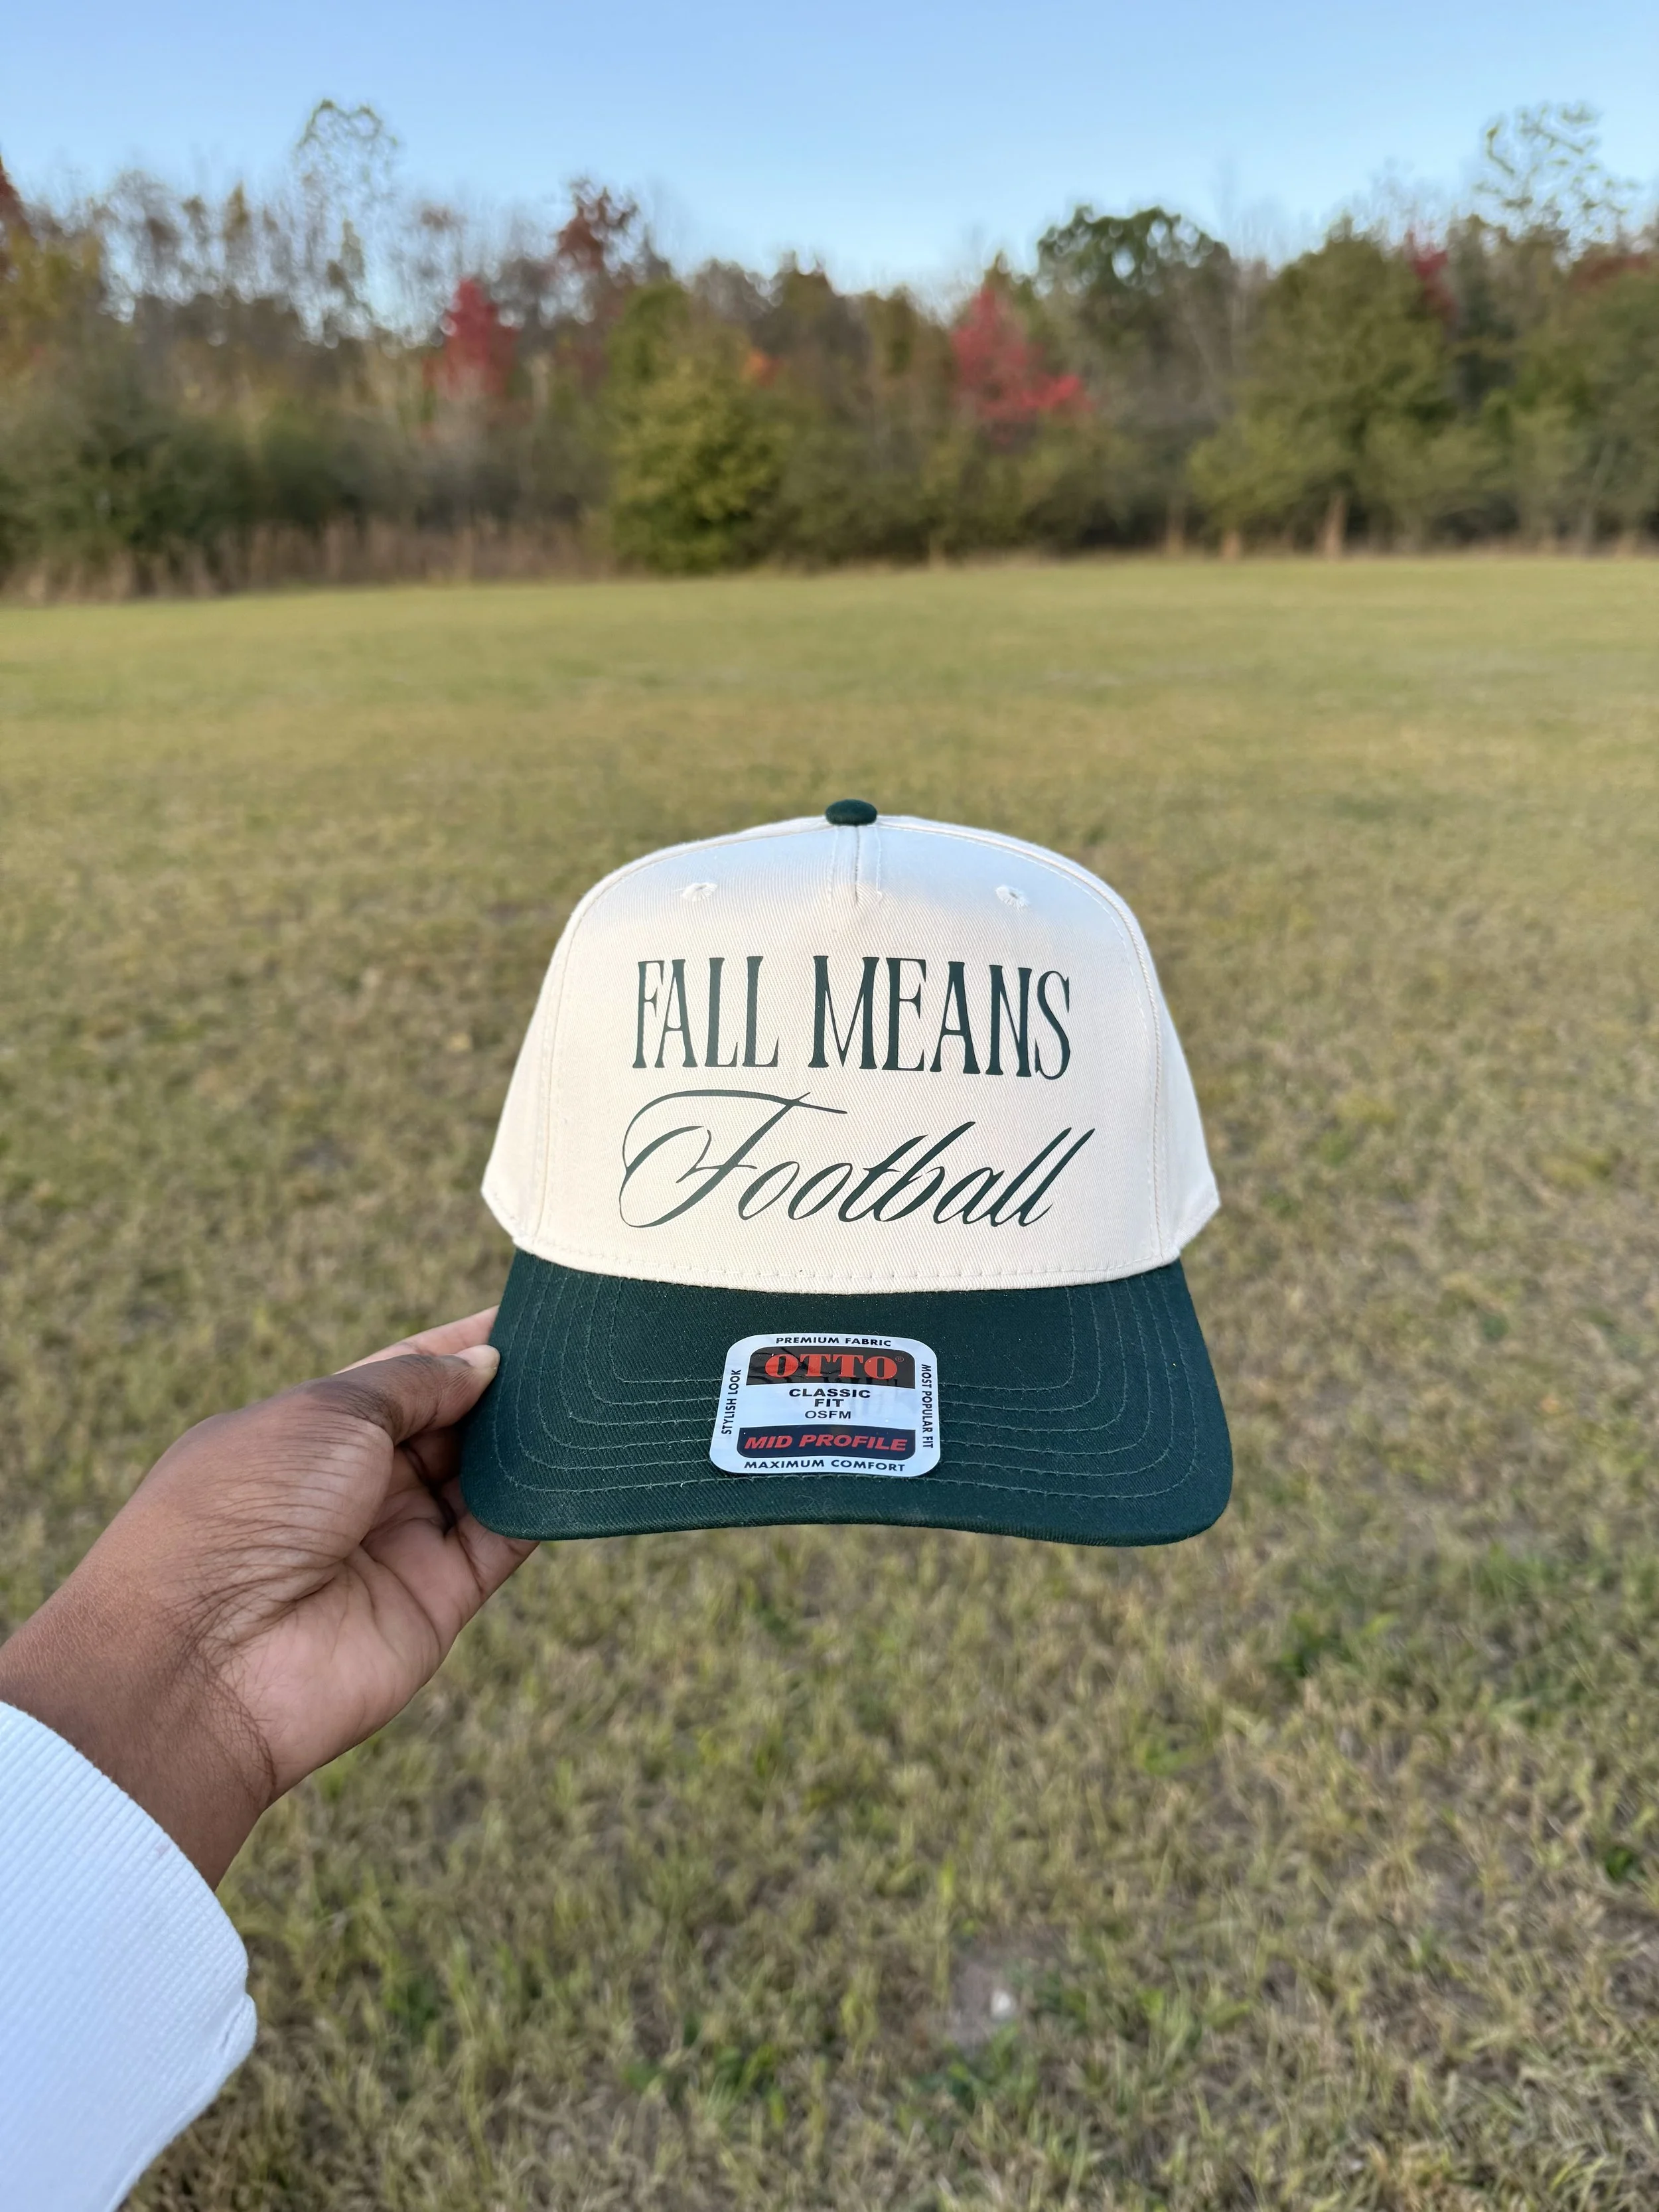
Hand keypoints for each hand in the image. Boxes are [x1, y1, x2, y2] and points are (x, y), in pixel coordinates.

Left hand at [0, 1311, 533, 1885]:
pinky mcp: (438, 1601)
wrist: (204, 1660)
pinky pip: (504, 1540)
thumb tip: (484, 1363)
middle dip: (508, 1390)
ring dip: (532, 1442)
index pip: (406, 1375)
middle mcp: (356, 1489)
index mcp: (313, 1431)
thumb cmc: (241, 1512)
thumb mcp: (327, 1411)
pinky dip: (544, 1502)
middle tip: (580, 1350)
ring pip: (486, 1480)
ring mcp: (398, 1545)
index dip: (464, 1346)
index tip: (532, 1314)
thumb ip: (415, 1382)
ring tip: (594, 1393)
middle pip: (453, 1427)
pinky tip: (583, 1459)